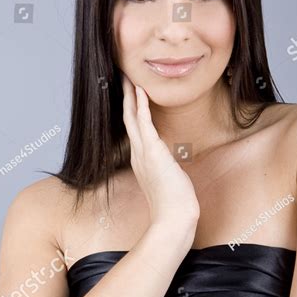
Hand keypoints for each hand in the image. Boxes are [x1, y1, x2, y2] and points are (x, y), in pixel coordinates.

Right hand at [121, 74, 199, 227]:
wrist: (174, 218)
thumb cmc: (174, 204)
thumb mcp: (168, 180)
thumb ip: (165, 169)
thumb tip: (171, 166)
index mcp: (141, 160)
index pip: (134, 129)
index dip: (131, 109)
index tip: (131, 94)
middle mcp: (138, 154)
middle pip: (128, 119)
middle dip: (126, 97)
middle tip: (122, 77)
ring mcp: (143, 153)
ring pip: (132, 117)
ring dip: (130, 95)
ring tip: (128, 77)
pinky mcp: (152, 152)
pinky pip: (144, 123)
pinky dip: (142, 105)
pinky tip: (141, 90)